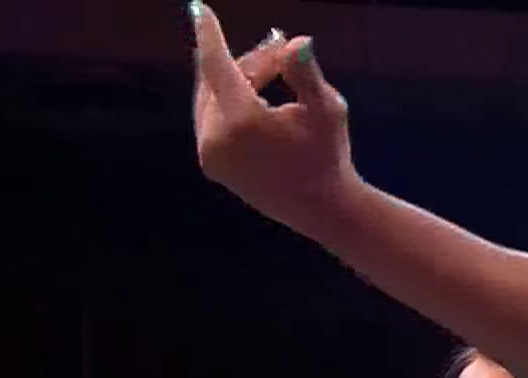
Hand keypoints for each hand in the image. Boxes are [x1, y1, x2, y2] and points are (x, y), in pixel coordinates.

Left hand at [189, 4, 356, 232]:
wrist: (322, 209)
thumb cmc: (329, 156)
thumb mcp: (327, 110)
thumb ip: (306, 74)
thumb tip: (297, 42)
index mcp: (242, 121)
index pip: (216, 65)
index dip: (209, 34)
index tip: (198, 8)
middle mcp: (217, 139)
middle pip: (219, 80)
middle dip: (248, 61)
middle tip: (279, 46)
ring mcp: (210, 154)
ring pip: (214, 100)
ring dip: (240, 80)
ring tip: (275, 70)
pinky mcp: (212, 165)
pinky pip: (213, 120)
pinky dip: (232, 104)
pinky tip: (259, 97)